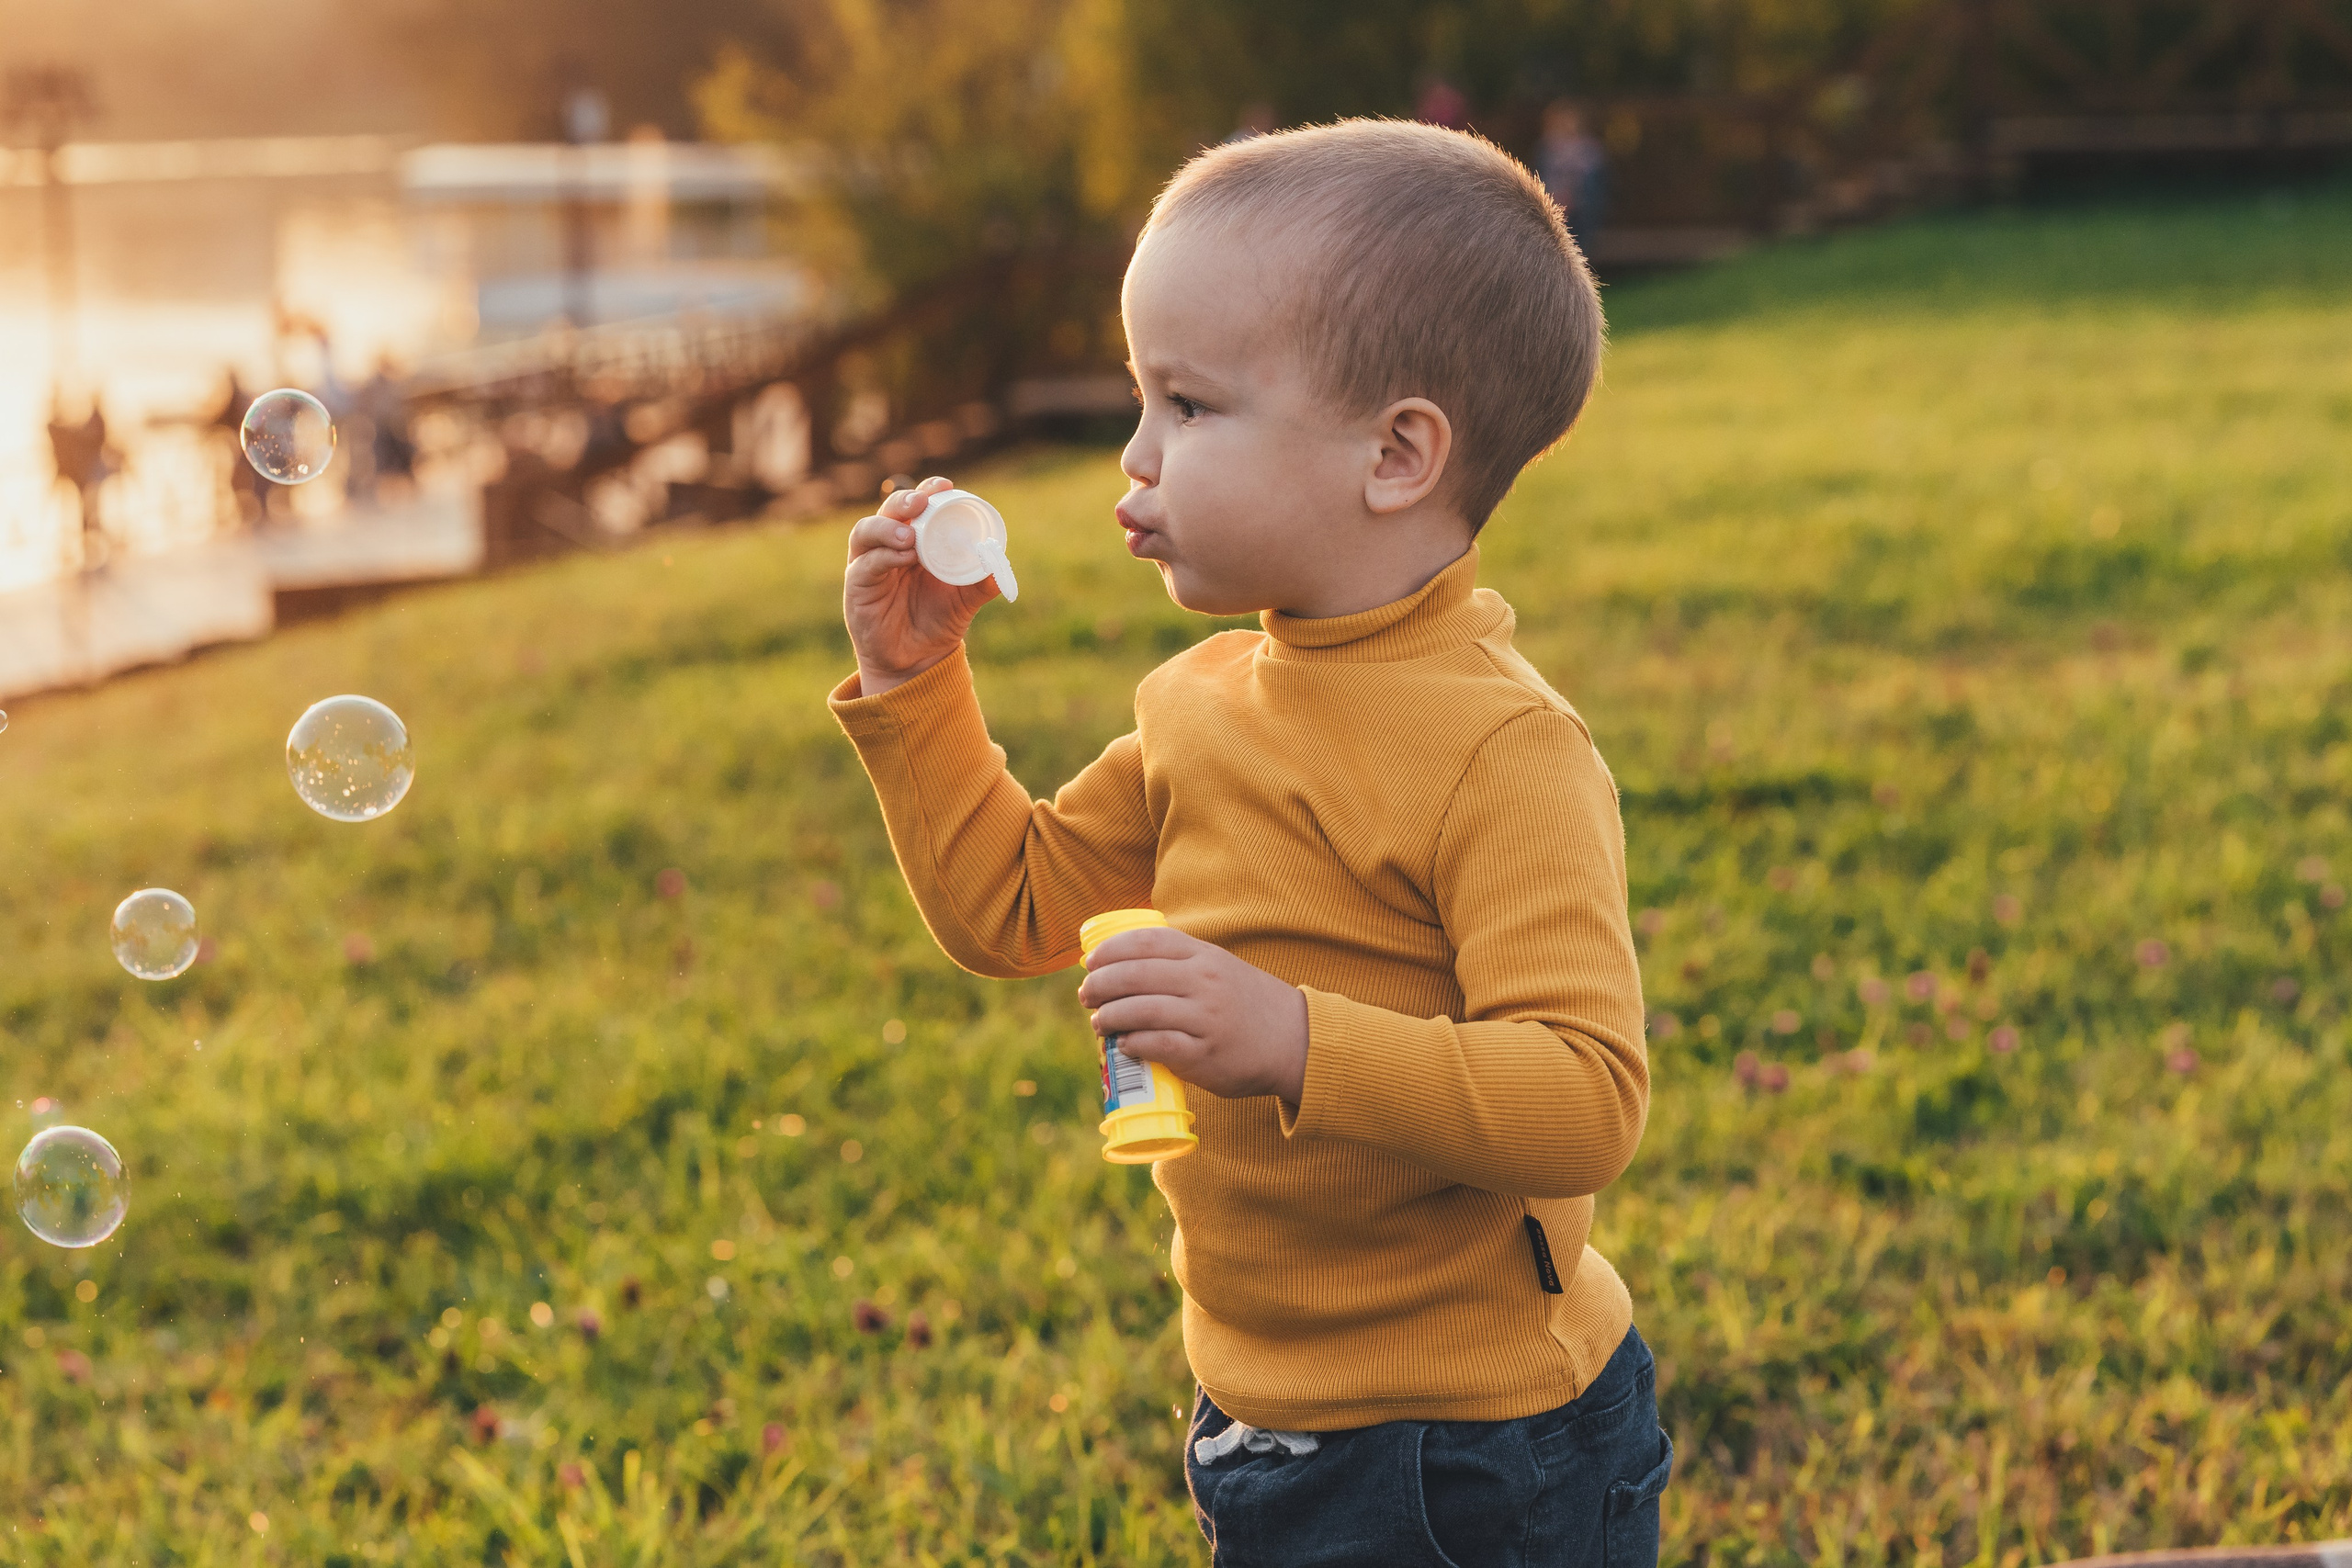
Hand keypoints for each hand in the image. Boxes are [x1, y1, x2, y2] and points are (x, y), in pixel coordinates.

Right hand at [843, 475, 1000, 696]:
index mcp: (916, 541)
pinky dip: (883, 557)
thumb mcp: (966, 601)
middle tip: (922, 502)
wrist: (918, 661)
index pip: (917, 506)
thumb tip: (1001, 569)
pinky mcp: (857, 586)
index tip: (946, 485)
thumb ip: (982, 584)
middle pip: (889, 511)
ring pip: (867, 531)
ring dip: (887, 527)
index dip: (928, 491)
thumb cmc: (938, 622)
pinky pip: (865, 565)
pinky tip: (903, 557)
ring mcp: (869, 563)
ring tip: (909, 535)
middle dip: (904, 500)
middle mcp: (889, 546)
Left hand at [1076, 924, 1309, 1107]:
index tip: (1091, 963)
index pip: (1145, 942)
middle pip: (1134, 975)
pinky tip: (1124, 1044)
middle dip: (1100, 985)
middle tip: (1086, 996)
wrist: (1295, 1041)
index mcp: (1204, 956)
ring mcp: (1204, 1018)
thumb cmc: (1247, 1004)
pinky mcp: (1204, 1055)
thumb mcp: (1220, 967)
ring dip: (1109, 1017)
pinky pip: (1156, 1044)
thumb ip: (1181, 961)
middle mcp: (1204, 982)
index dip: (1110, 951)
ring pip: (1140, 1010)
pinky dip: (1132, 1043)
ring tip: (1099, 1023)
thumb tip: (1123, 966)